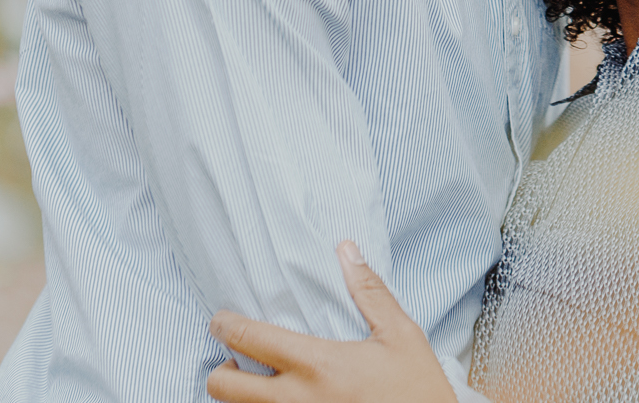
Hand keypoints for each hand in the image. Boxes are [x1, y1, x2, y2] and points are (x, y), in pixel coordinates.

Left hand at [207, 241, 458, 402]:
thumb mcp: (401, 337)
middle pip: (222, 386)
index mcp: (317, 365)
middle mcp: (295, 401)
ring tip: (260, 386)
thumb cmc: (418, 393)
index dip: (224, 325)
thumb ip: (369, 292)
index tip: (220, 319)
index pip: (248, 338)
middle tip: (237, 359)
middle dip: (220, 369)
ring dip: (240, 398)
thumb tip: (347, 250)